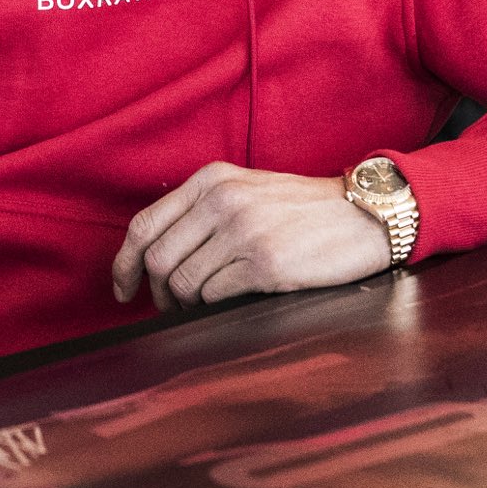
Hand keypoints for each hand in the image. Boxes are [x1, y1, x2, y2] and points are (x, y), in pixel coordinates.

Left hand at [111, 162, 391, 311]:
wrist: (364, 216)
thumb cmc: (305, 210)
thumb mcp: (248, 190)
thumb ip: (204, 210)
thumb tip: (156, 256)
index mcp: (211, 180)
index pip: (145, 225)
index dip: (124, 264)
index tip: (123, 289)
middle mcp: (221, 200)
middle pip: (157, 259)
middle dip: (156, 293)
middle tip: (169, 307)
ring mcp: (242, 231)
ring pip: (182, 283)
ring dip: (185, 305)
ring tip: (201, 307)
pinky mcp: (264, 262)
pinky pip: (213, 296)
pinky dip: (212, 306)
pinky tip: (229, 301)